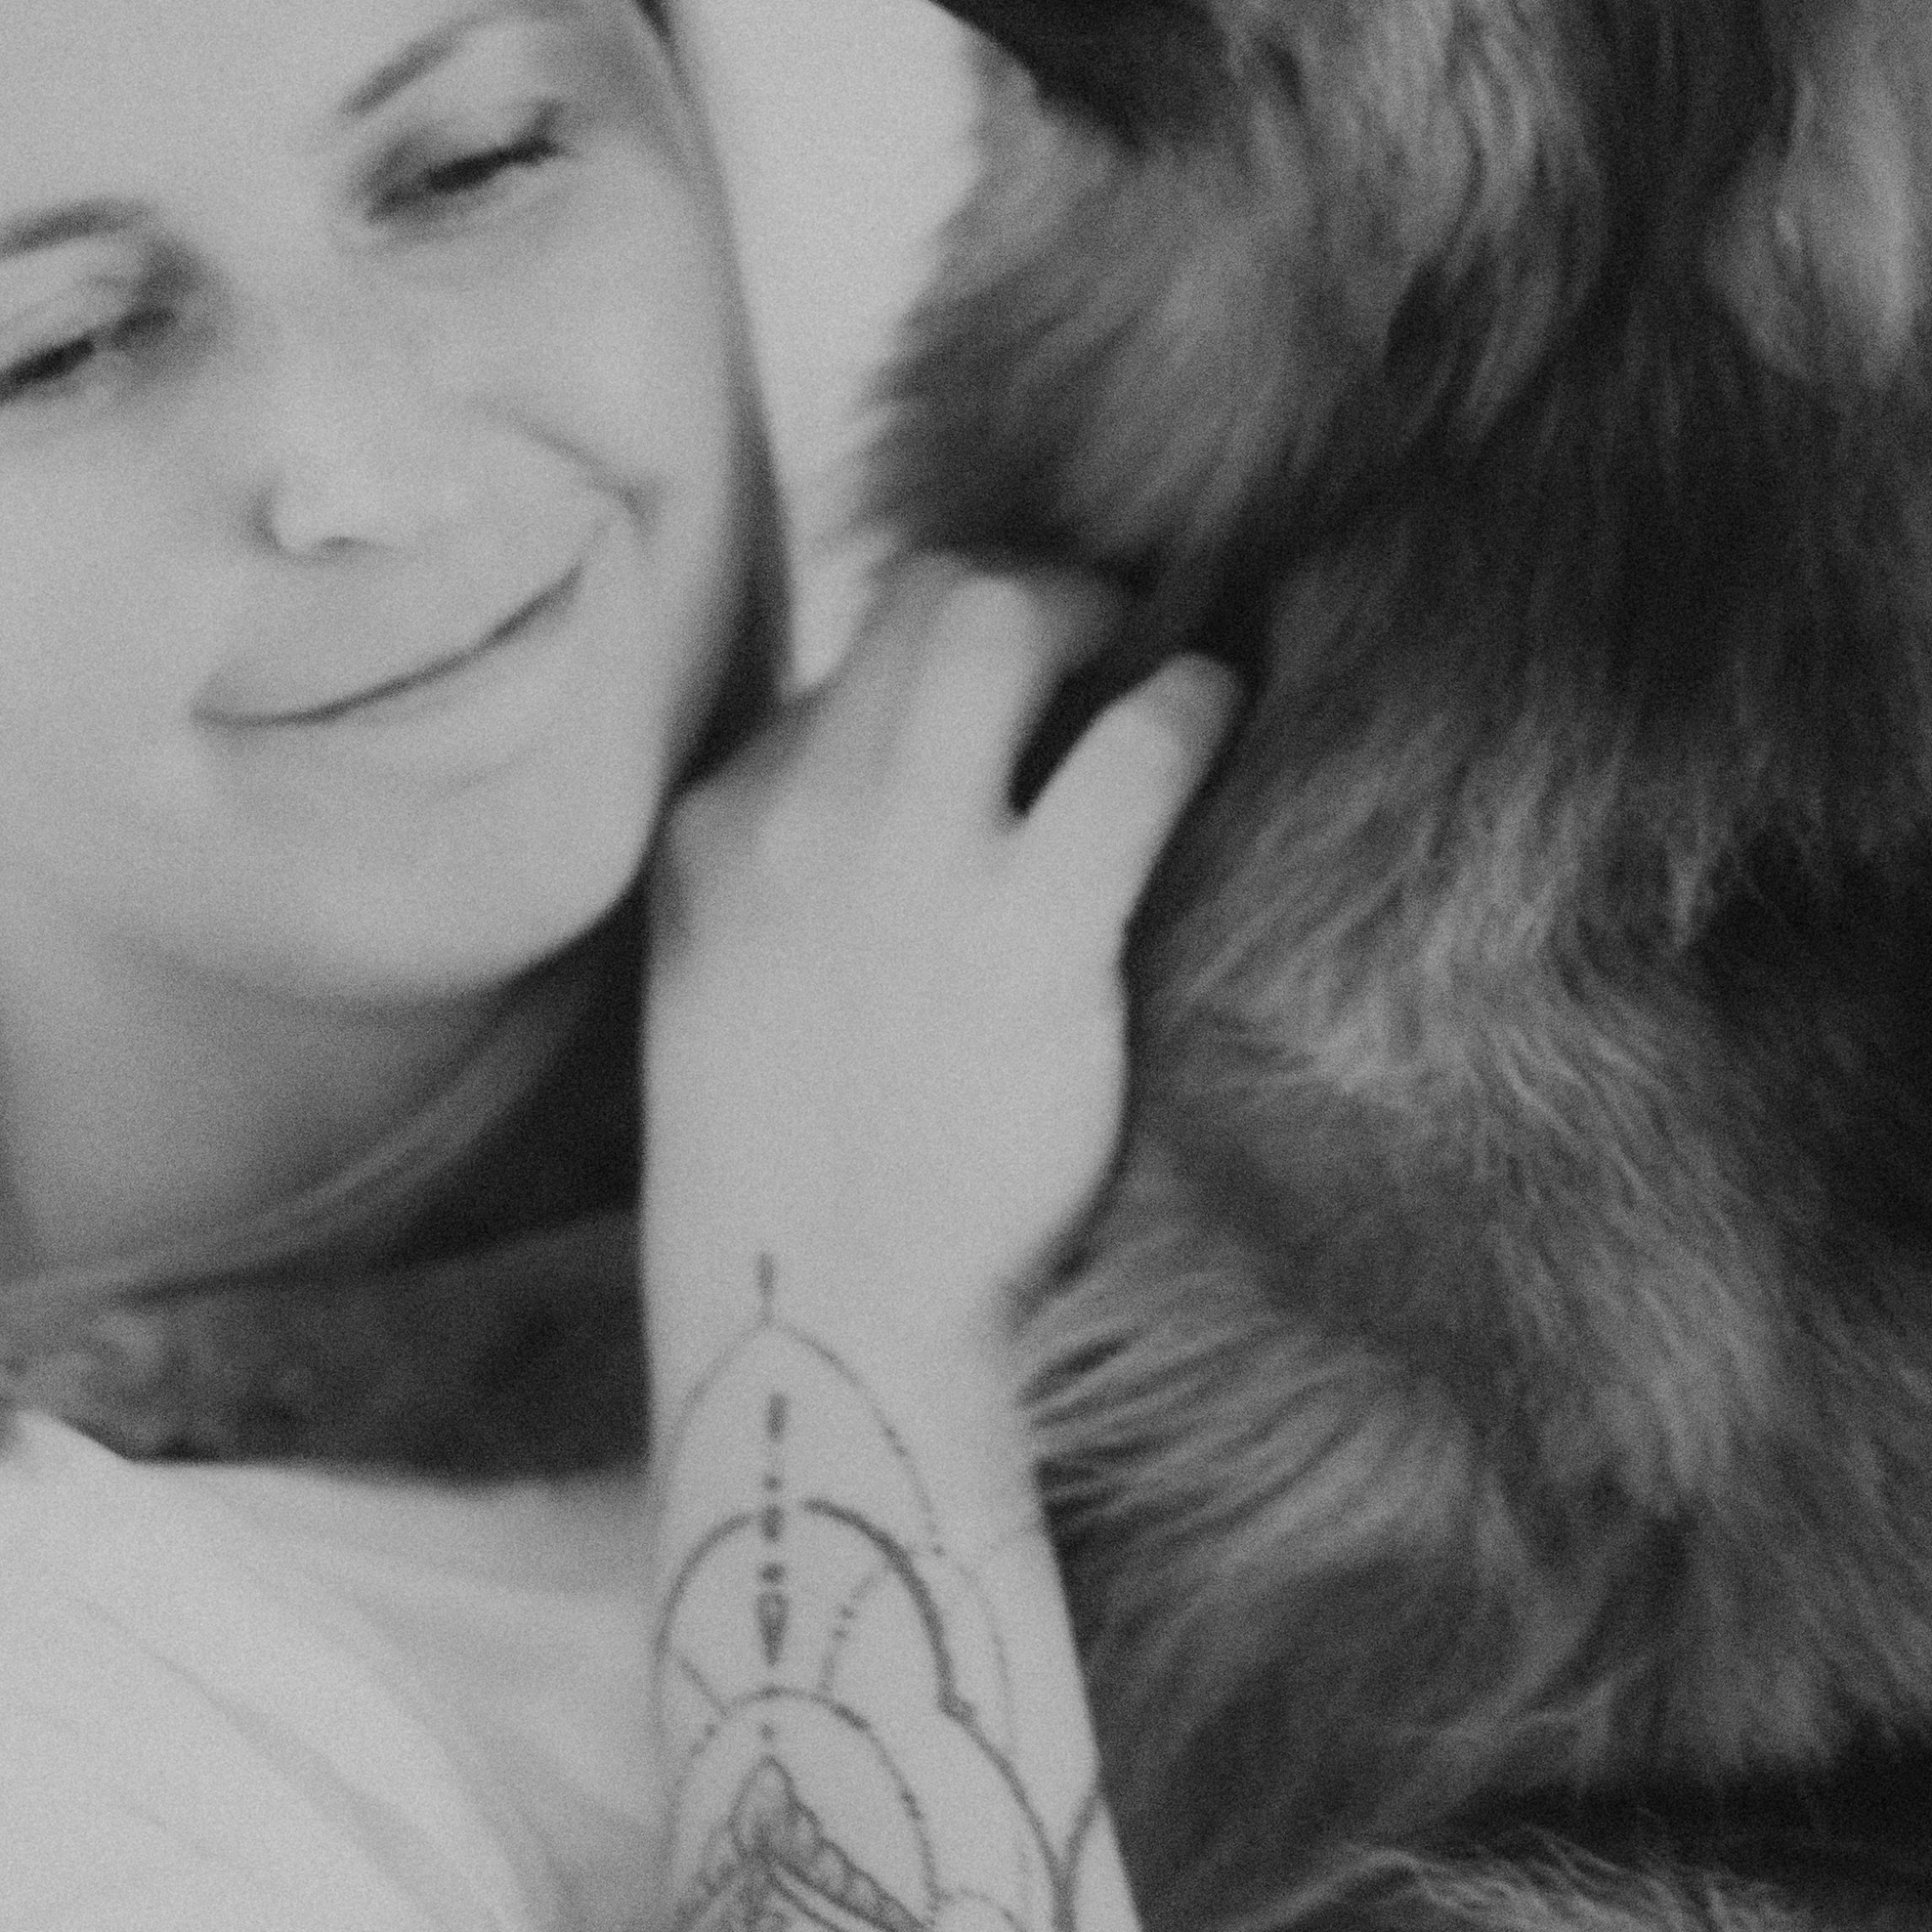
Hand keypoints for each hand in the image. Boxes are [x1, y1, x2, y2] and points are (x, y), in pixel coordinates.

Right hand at [641, 556, 1237, 1373]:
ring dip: (1099, 617)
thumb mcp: (731, 1003)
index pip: (831, 679)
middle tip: (1101, 635)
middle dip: (1023, 595)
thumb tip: (902, 792)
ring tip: (1165, 657)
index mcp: (711, 838)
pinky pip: (1133, 747)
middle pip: (914, 604)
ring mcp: (906, 864)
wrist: (824, 1336)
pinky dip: (1190, 708)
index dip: (931, 670)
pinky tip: (1220, 717)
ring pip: (999, 622)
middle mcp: (796, 821)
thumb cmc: (800, 1192)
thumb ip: (790, 885)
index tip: (1004, 696)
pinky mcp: (1029, 932)